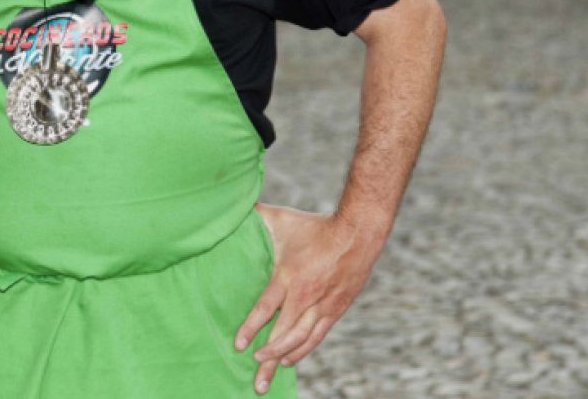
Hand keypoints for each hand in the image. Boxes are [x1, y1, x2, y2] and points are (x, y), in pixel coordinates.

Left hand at [235, 203, 385, 394]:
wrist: (357, 233)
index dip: (252, 327)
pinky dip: (302, 351)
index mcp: (289, 276)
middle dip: (266, 358)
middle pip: (283, 334)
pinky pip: (317, 336)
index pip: (266, 308)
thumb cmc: (316, 226)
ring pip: (301, 341)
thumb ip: (255, 217)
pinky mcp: (335, 310)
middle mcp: (305, 296)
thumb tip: (230, 207)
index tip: (239, 345)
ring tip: (267, 377)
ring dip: (283, 360)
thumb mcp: (281, 219)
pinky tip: (290, 361)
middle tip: (254, 380)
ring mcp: (322, 306)